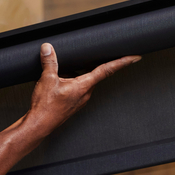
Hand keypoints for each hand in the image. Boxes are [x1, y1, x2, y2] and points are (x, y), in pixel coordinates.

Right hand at [25, 43, 139, 136]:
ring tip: (71, 65)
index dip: (122, 62)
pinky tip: (63, 77)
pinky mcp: (74, 103)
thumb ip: (50, 62)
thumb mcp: (47, 79)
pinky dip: (75, 79)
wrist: (39, 124)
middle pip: (97, 73)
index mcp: (84, 86)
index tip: (135, 57)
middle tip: (103, 52)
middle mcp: (85, 93)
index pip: (107, 70)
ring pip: (86, 80)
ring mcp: (80, 99)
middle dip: (98, 62)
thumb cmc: (46, 107)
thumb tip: (48, 49)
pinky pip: (78, 86)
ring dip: (82, 71)